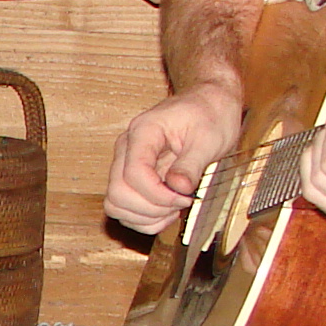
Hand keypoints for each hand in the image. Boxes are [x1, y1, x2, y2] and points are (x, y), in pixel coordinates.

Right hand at [107, 81, 243, 235]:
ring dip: (145, 216)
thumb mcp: (209, 137)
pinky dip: (144, 219)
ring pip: (116, 204)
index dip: (158, 194)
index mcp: (143, 132)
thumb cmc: (210, 115)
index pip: (133, 174)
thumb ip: (192, 164)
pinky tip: (167, 213)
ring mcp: (126, 164)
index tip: (185, 197)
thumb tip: (178, 188)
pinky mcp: (132, 178)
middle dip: (150, 208)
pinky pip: (125, 209)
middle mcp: (127, 149)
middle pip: (117, 193)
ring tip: (174, 209)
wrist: (209, 105)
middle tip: (180, 204)